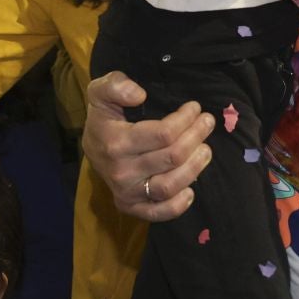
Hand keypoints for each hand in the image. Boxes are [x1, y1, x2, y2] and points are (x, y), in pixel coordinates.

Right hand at [82, 72, 212, 222]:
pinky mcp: (131, 207)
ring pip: (170, 186)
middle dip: (196, 136)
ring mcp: (127, 192)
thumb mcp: (100, 92)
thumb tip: (139, 94)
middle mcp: (122, 172)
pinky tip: (191, 190)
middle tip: (207, 122)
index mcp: (116, 142)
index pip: (163, 134)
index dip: (185, 119)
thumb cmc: (104, 117)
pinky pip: (159, 213)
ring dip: (195, 167)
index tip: (194, 107)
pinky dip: (178, 206)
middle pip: (172, 157)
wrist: (91, 147)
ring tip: (206, 149)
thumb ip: (115, 85)